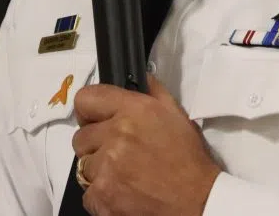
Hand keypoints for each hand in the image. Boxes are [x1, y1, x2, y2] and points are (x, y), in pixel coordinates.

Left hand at [71, 74, 220, 215]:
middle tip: (118, 154)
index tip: (95, 120)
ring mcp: (107, 167)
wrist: (197, 202)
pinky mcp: (102, 195)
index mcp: (133, 111)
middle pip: (80, 137)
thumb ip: (153, 92)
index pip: (86, 98)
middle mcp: (117, 135)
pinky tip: (123, 192)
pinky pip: (87, 192)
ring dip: (100, 171)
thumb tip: (139, 77)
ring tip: (125, 175)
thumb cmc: (188, 160)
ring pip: (84, 166)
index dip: (89, 111)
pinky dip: (102, 195)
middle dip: (96, 145)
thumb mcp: (176, 115)